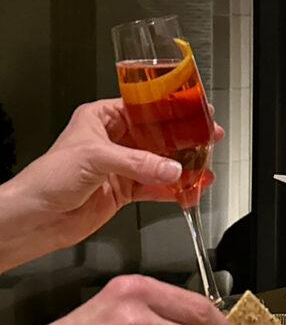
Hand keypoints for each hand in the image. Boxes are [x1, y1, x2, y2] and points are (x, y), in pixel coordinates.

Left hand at [0, 99, 223, 269]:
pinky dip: (175, 190)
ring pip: (161, 163)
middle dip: (184, 138)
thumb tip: (171, 168)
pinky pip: (157, 187)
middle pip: (158, 135)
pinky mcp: (125, 190)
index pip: (143, 107)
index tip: (193, 108)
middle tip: (208, 136)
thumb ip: (137, 163)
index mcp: (101, 119)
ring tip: (205, 166)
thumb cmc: (48, 178)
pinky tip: (190, 189)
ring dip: (183, 167)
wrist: (37, 217)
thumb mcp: (95, 158)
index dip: (170, 108)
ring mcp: (121, 167)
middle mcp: (113, 140)